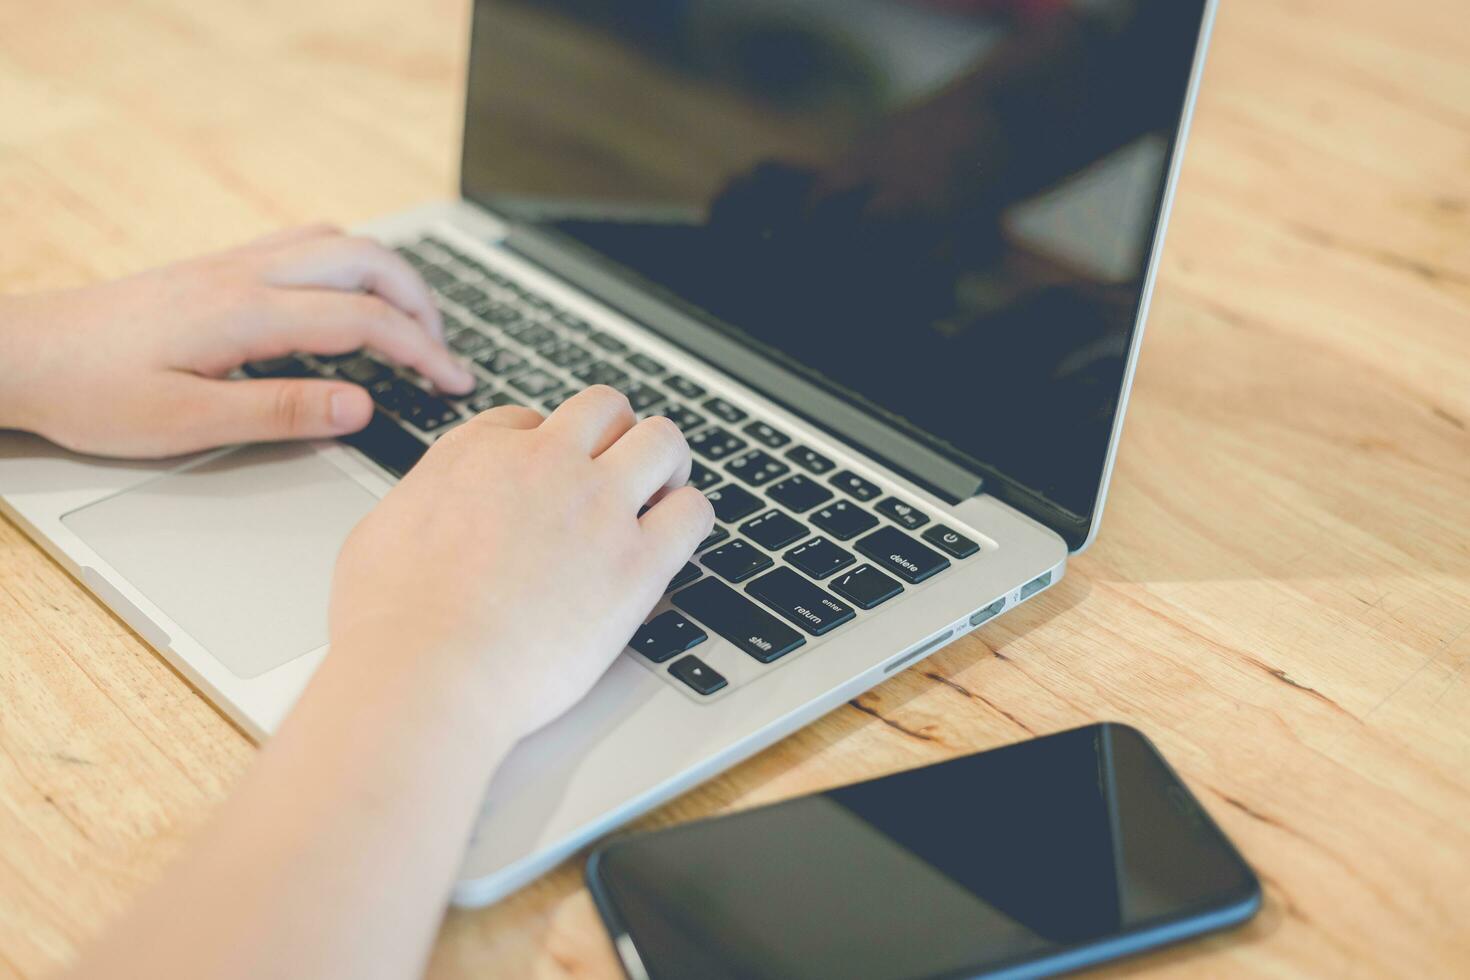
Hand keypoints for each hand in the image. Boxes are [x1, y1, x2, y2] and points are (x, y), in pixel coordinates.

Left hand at [0, 224, 474, 457]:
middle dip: (421, 303)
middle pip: (366, 261)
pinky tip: (351, 302)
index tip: (454, 384)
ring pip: (339, 242)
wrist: (23, 352)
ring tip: (412, 326)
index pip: (364, 319)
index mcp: (245, 313)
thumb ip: (281, 411)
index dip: (422, 352)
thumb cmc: (93, 391)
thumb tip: (361, 404)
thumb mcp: (188, 422)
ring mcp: (233, 263)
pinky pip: (307, 244)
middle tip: (443, 355)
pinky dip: (353, 266)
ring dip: (390, 278)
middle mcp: (246, 274)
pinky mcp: (219, 267)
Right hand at [328, 386, 714, 739]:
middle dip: (615, 434)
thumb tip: (435, 511)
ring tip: (662, 492)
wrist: (427, 673)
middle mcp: (543, 463)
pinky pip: (694, 513)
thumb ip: (424, 506)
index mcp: (477, 453)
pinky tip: (675, 538)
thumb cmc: (390, 623)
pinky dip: (691, 518)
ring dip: (666, 462)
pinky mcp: (637, 562)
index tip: (551, 475)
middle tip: (618, 470)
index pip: (530, 420)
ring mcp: (597, 507)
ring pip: (662, 440)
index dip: (547, 447)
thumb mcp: (381, 532)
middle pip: (604, 409)